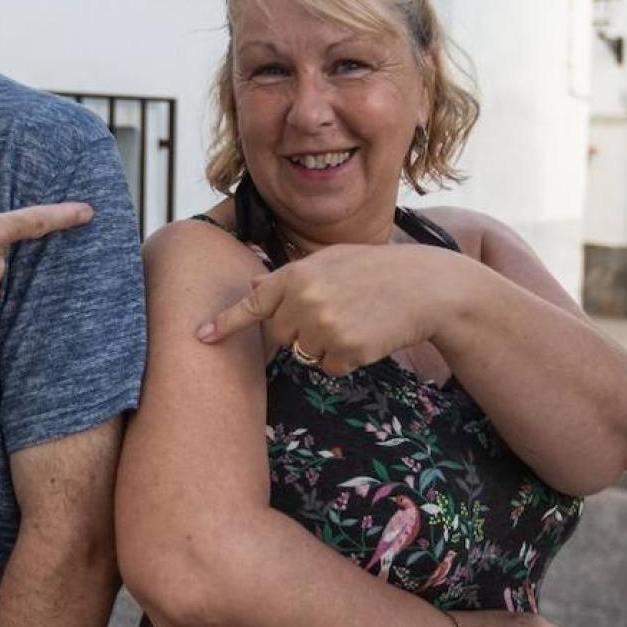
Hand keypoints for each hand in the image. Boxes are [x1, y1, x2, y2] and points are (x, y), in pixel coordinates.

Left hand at [196, 243, 468, 374]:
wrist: (426, 287)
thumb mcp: (333, 259)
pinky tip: (367, 336)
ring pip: (305, 354)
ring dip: (325, 346)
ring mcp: (324, 327)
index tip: (200, 336)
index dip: (226, 323)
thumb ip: (291, 274)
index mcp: (298, 274)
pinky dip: (345, 359)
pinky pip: (329, 367)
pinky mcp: (345, 351)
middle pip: (280, 336)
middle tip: (335, 313)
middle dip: (298, 332)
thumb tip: (252, 285)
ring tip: (356, 320)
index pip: (253, 304)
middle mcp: (305, 300)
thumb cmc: (379, 269)